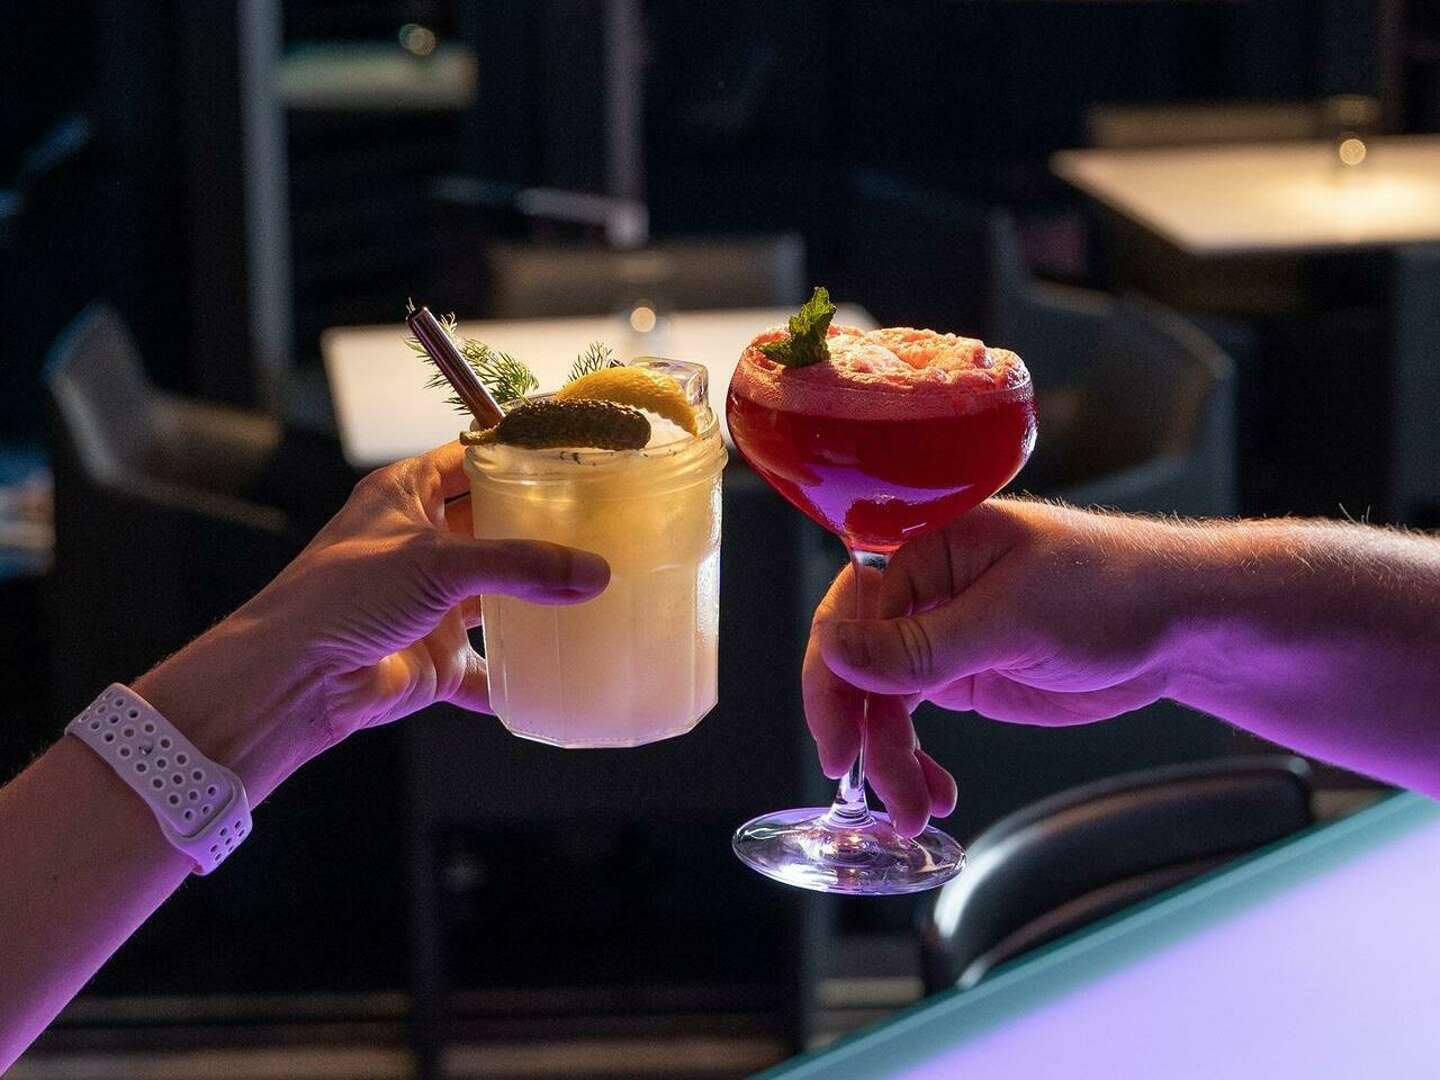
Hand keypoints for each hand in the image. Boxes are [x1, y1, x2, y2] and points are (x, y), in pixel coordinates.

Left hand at [133, 441, 608, 801]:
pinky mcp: (436, 657)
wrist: (295, 679)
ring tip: (596, 588)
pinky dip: (517, 675)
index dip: (516, 453)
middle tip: (599, 522)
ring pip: (498, 596)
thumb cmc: (340, 596)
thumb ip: (519, 565)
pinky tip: (558, 673)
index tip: (571, 452)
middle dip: (540, 529)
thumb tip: (593, 572)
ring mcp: (429, 604)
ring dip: (537, 599)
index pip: (471, 459)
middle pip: (493, 527)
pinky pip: (489, 669)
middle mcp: (420, 546)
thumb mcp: (437, 562)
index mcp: (405, 497)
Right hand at [804, 501, 1182, 832]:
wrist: (1180, 622)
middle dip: (863, 731)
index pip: (849, 613)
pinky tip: (933, 791)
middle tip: (874, 788)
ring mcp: (939, 635)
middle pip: (857, 664)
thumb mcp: (1010, 618)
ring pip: (881, 702)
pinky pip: (912, 720)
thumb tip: (834, 652)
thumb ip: (918, 644)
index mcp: (925, 547)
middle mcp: (921, 589)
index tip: (840, 742)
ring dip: (891, 759)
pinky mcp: (961, 674)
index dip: (834, 680)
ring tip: (915, 811)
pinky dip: (915, 761)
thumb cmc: (1110, 588)